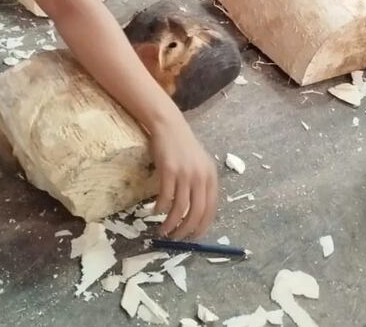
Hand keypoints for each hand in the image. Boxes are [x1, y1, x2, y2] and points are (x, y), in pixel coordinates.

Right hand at [151, 115, 217, 238]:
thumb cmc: (184, 147)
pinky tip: (154, 211)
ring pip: (179, 209)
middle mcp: (201, 176)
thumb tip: (196, 216)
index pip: (210, 209)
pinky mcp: (169, 171)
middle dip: (186, 231)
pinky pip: (165, 198)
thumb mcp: (199, 165)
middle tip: (176, 239)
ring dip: (170, 224)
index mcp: (211, 176)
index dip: (201, 227)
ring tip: (163, 230)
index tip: (193, 237)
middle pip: (196, 212)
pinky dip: (159, 209)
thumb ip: (201, 186)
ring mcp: (185, 173)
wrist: (170, 126)